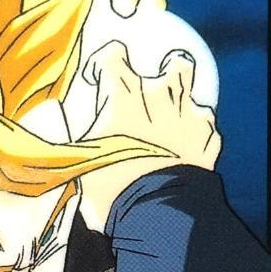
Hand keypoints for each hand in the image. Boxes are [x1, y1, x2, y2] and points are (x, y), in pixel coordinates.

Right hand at [78, 42, 220, 231]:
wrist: (155, 214)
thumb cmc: (111, 188)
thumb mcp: (84, 162)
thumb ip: (83, 140)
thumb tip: (62, 136)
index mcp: (123, 96)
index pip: (113, 56)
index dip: (107, 63)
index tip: (101, 76)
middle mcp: (159, 96)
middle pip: (172, 64)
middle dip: (164, 71)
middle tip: (153, 90)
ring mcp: (188, 116)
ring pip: (194, 90)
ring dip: (184, 99)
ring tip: (175, 114)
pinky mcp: (208, 140)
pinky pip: (207, 127)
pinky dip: (198, 134)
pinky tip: (189, 148)